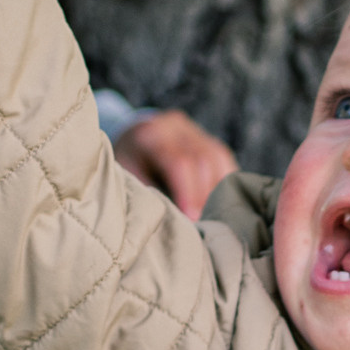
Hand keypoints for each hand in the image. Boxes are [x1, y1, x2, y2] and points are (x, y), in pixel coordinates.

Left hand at [114, 110, 237, 217]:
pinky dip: (224, 181)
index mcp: (150, 135)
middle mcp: (174, 127)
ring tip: (212, 214)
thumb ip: (148, 196)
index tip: (192, 218)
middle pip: (203, 160)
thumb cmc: (126, 168)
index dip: (189, 193)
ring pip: (218, 158)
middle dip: (205, 195)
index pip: (178, 162)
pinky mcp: (206, 137)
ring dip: (219, 189)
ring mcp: (192, 129)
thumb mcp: (125, 180)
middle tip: (204, 223)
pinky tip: (219, 200)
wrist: (129, 142)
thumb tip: (175, 221)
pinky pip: (223, 159)